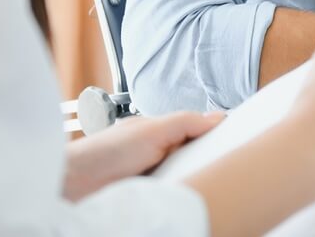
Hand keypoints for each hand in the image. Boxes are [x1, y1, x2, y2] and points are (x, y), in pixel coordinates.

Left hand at [63, 110, 225, 200]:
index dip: (216, 137)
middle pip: (196, 158)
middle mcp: (161, 155)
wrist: (76, 185)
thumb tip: (218, 116)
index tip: (238, 141)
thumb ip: (185, 122)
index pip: (198, 133)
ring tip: (210, 185)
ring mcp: (157, 178)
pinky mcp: (153, 198)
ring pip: (188, 179)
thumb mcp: (152, 130)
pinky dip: (182, 198)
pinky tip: (188, 197)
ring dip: (195, 181)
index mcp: (162, 134)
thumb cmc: (106, 152)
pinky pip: (176, 198)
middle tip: (228, 169)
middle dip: (208, 162)